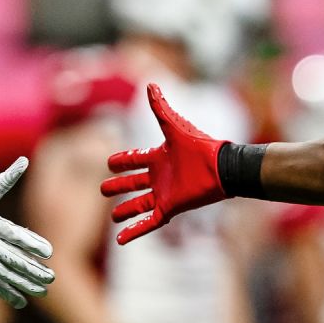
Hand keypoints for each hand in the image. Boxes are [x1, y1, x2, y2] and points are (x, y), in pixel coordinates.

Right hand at [0, 157, 54, 307]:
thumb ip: (8, 178)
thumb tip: (24, 160)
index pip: (16, 236)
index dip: (32, 244)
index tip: (49, 252)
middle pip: (13, 260)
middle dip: (33, 270)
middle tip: (51, 277)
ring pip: (4, 275)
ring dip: (24, 284)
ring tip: (43, 291)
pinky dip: (6, 293)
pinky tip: (21, 301)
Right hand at [100, 83, 228, 243]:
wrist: (221, 168)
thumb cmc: (200, 146)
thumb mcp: (174, 127)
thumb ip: (160, 108)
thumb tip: (150, 83)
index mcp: (159, 156)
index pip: (135, 159)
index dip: (122, 161)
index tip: (108, 163)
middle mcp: (160, 176)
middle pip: (133, 183)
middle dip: (118, 186)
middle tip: (102, 189)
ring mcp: (164, 193)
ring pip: (139, 204)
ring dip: (125, 210)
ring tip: (112, 215)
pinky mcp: (169, 208)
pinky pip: (148, 222)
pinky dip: (134, 231)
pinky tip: (120, 239)